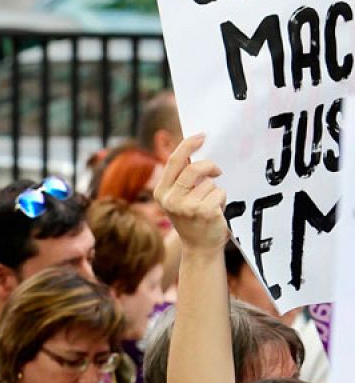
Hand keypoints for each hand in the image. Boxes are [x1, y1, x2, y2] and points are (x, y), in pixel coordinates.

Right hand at [155, 134, 229, 251]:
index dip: (188, 144)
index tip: (202, 135)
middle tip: (217, 171)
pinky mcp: (203, 211)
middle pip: (194, 168)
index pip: (175, 160)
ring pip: (209, 182)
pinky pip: (219, 192)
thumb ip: (182, 178)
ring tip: (210, 203)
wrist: (200, 247)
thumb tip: (196, 150)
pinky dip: (222, 199)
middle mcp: (169, 199)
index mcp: (161, 192)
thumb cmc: (193, 217)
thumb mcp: (180, 197)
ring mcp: (185, 206)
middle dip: (209, 167)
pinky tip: (216, 211)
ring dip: (215, 190)